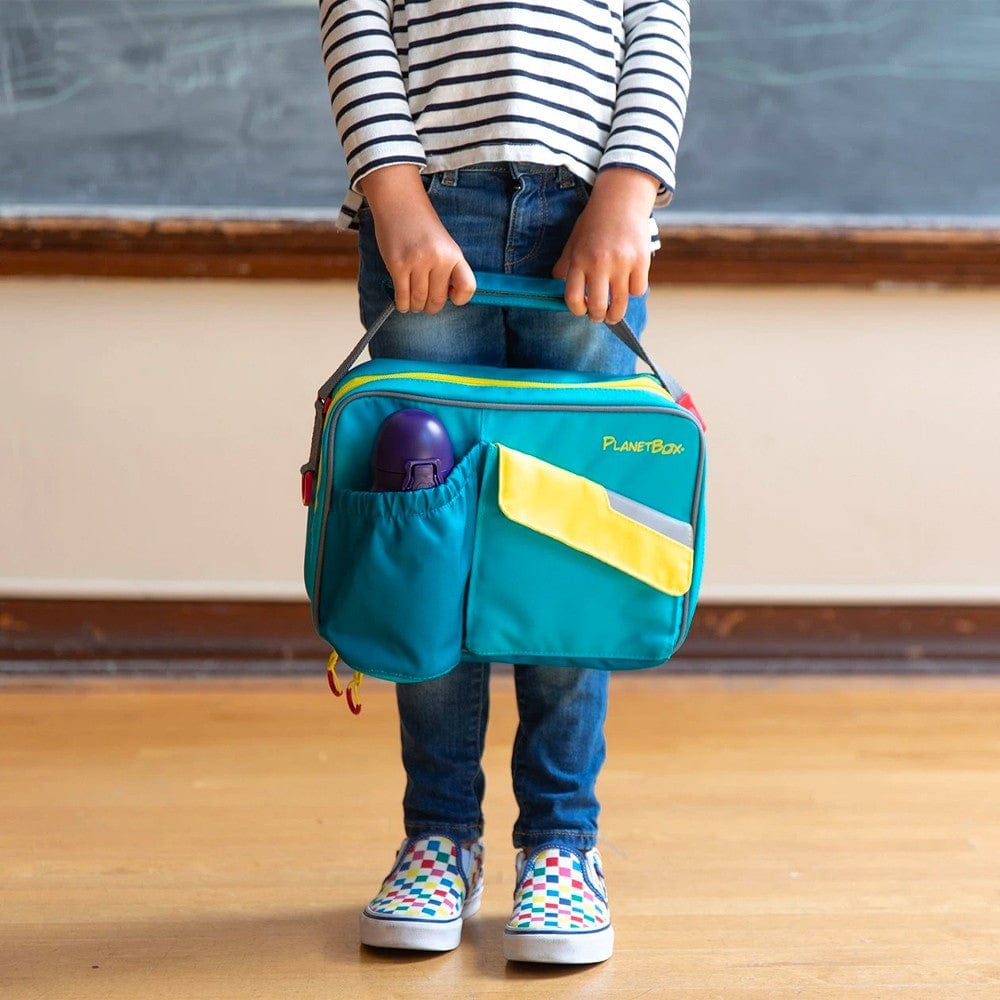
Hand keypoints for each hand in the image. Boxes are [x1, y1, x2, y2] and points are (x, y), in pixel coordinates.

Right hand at [359, 165, 475, 312]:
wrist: (399, 202)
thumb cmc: (421, 226)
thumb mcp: (444, 244)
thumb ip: (448, 268)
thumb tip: (445, 298)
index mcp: (454, 254)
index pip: (467, 287)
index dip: (460, 299)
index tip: (450, 297)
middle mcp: (438, 259)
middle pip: (438, 300)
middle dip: (430, 307)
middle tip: (425, 305)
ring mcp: (417, 262)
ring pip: (418, 301)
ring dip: (415, 307)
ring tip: (413, 303)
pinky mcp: (397, 265)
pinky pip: (402, 296)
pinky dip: (402, 304)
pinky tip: (402, 301)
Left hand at [552, 167, 659, 324]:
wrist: (620, 198)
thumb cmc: (595, 222)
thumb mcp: (573, 241)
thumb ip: (565, 265)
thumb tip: (555, 286)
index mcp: (579, 260)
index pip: (573, 298)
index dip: (577, 310)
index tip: (582, 310)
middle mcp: (599, 263)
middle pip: (598, 307)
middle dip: (598, 317)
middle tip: (600, 316)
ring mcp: (621, 263)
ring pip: (620, 304)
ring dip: (616, 314)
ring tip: (614, 314)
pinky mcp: (641, 260)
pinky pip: (638, 290)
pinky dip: (634, 292)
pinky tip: (629, 287)